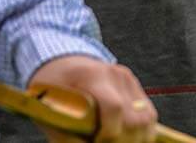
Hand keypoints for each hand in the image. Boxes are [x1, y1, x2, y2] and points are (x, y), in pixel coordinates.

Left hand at [30, 55, 155, 142]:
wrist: (61, 61)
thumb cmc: (49, 90)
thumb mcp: (47, 109)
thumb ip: (64, 134)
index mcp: (91, 76)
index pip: (114, 107)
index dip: (110, 134)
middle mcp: (115, 74)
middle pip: (135, 118)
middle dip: (123, 142)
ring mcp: (128, 79)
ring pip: (147, 119)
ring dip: (135, 140)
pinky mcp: (134, 86)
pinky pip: (148, 115)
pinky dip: (140, 133)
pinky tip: (125, 140)